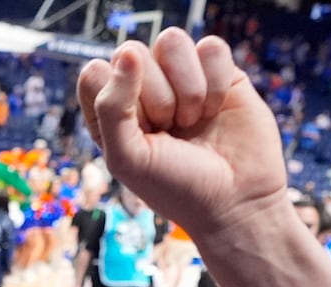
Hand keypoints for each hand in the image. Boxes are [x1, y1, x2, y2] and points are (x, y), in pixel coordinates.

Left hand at [77, 29, 287, 243]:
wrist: (235, 202)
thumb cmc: (175, 186)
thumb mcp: (127, 157)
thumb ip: (112, 106)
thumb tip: (128, 52)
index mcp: (111, 111)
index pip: (94, 72)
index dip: (115, 95)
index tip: (139, 130)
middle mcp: (144, 89)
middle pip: (133, 52)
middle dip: (155, 97)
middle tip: (171, 130)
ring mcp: (182, 78)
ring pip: (171, 41)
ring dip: (186, 87)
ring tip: (193, 120)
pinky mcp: (220, 74)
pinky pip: (211, 47)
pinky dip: (215, 82)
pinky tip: (216, 109)